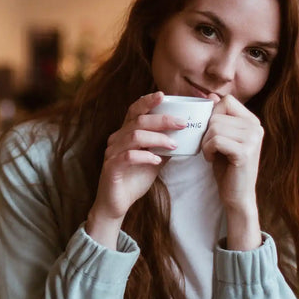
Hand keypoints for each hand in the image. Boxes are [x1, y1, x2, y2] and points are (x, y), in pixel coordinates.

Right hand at [88, 92, 182, 245]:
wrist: (117, 203)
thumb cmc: (134, 179)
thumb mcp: (154, 159)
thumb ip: (164, 146)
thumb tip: (187, 135)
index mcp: (125, 133)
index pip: (134, 111)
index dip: (147, 101)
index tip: (164, 95)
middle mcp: (116, 139)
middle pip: (138, 121)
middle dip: (162, 120)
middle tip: (182, 123)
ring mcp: (112, 152)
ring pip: (135, 136)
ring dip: (157, 138)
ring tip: (174, 144)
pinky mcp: (111, 167)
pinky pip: (129, 156)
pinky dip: (146, 156)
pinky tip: (157, 160)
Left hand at [201, 94, 262, 248]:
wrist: (237, 194)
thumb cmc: (226, 166)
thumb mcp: (222, 138)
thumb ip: (219, 118)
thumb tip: (211, 95)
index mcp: (252, 121)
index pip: (226, 101)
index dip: (212, 115)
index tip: (211, 133)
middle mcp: (256, 127)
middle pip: (216, 116)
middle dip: (205, 134)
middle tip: (211, 149)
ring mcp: (252, 139)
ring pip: (214, 128)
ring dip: (205, 143)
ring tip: (212, 155)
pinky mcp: (245, 152)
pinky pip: (215, 141)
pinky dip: (207, 151)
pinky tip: (212, 159)